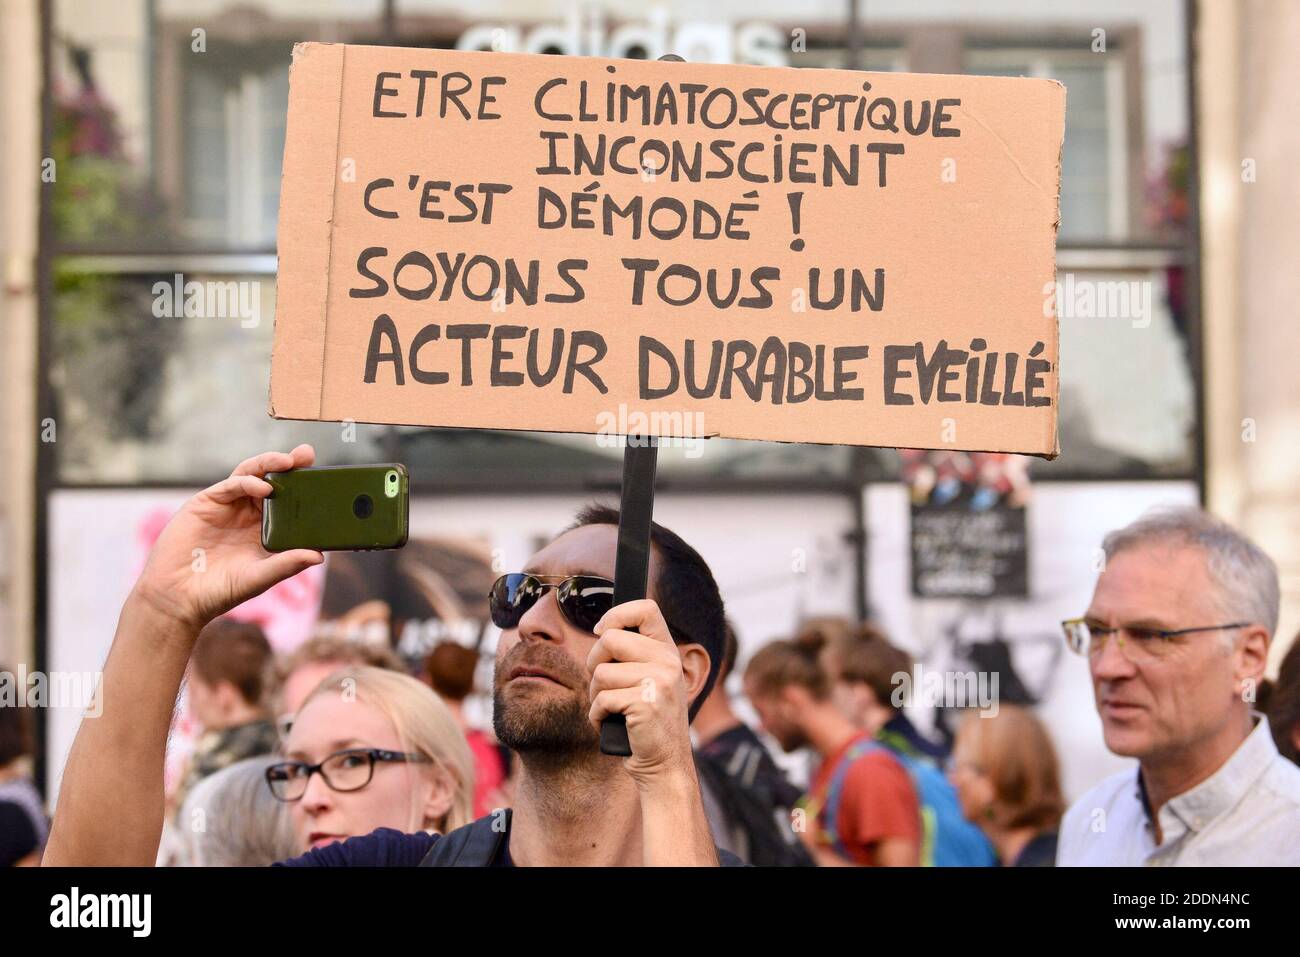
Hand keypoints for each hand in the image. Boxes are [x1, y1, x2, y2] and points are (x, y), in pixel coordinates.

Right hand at [132, 445, 323, 630]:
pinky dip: (247, 482)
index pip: (291, 501)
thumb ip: (287, 564)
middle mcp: (249, 514)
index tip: (326, 478)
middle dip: (291, 466)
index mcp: (266, 529)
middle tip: (307, 454)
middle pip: (274, 481)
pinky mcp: (206, 503)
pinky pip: (230, 485)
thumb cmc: (222, 590)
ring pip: (252, 476)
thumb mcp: (261, 577)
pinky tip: (263, 488)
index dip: (306, 488)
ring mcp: (228, 506)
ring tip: (288, 461)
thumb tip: (319, 555)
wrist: (180, 597)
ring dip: (270, 464)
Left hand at [586, 599, 693, 784]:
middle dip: (594, 663)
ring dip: (595, 695)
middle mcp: (668, 662)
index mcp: (668, 651)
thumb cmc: (648, 722)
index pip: (645, 609)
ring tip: (609, 708)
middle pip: (610, 639)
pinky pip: (602, 699)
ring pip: (601, 672)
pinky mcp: (646, 704)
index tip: (602, 632)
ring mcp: (659, 682)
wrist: (665, 764)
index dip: (616, 614)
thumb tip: (602, 629)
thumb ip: (636, 655)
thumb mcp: (651, 680)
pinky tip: (610, 723)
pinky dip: (597, 715)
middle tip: (601, 685)